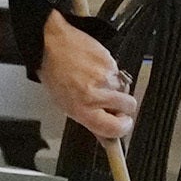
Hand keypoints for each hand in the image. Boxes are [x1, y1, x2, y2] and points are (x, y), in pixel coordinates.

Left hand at [39, 11, 137, 143]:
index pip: (116, 128)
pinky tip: (94, 68)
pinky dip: (109, 73)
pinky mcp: (109, 61)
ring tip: (96, 81)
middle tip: (113, 103)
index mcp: (83, 109)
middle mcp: (96, 94)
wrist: (51, 44)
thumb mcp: (65, 105)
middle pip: (129, 106)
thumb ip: (90, 120)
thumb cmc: (53, 74)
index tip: (122, 125)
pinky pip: (118, 72)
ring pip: (123, 88)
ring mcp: (105, 76)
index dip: (123, 127)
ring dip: (114, 88)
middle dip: (124, 107)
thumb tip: (106, 136)